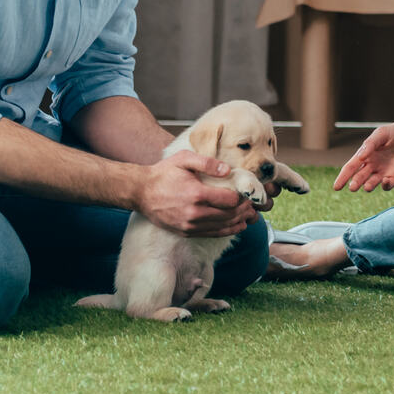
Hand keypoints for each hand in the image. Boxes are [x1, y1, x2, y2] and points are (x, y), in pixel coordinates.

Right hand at [136, 150, 252, 236]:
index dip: (243, 198)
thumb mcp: (184, 159)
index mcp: (196, 194)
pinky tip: (237, 226)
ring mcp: (189, 225)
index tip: (249, 193)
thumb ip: (207, 162)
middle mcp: (194, 213)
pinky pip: (211, 234)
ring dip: (239, 221)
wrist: (141, 192)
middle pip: (229, 215)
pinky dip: (226, 231)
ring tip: (249, 215)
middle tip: (253, 204)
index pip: (229, 200)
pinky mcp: (185, 231)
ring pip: (222, 227)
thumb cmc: (163, 173)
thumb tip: (228, 170)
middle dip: (244, 210)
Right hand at [335, 114, 393, 191]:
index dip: (343, 177)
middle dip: (355, 183)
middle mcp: (372, 165)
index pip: (351, 167)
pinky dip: (385, 186)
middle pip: (359, 177)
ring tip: (366, 186)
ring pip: (371, 183)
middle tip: (353, 187)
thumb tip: (360, 157)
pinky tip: (385, 182)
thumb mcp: (382, 133)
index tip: (336, 187)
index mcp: (366, 154)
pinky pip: (387, 185)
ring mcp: (383, 172)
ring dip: (368, 186)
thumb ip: (370, 144)